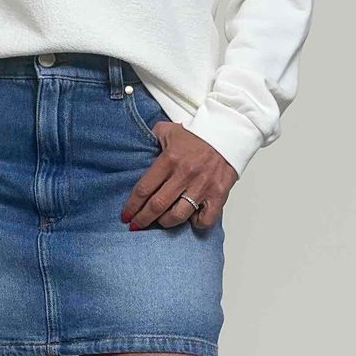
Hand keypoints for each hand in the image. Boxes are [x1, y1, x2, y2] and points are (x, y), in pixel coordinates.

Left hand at [120, 121, 236, 229]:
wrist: (229, 133)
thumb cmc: (198, 134)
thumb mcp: (168, 130)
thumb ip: (151, 139)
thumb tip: (137, 149)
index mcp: (170, 159)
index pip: (144, 188)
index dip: (132, 206)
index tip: (125, 215)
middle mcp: (185, 174)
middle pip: (157, 205)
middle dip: (142, 219)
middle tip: (135, 226)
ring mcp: (203, 186)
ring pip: (178, 215)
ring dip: (165, 222)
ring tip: (160, 221)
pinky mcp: (218, 194)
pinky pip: (205, 219)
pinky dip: (195, 222)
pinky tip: (190, 217)